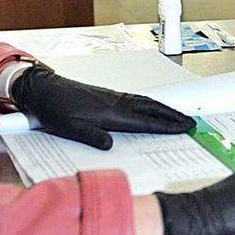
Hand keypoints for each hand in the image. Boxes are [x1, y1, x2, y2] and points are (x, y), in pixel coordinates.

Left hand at [11, 67, 193, 149]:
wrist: (43, 89)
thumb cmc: (54, 108)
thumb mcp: (67, 127)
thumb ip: (90, 136)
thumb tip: (110, 146)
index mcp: (109, 112)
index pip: (144, 121)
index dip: (166, 125)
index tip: (184, 127)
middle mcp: (115, 102)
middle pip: (151, 108)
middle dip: (172, 115)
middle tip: (190, 121)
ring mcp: (113, 97)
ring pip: (145, 102)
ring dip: (164, 109)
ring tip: (177, 115)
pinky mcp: (108, 95)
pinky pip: (137, 99)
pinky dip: (151, 104)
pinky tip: (152, 107)